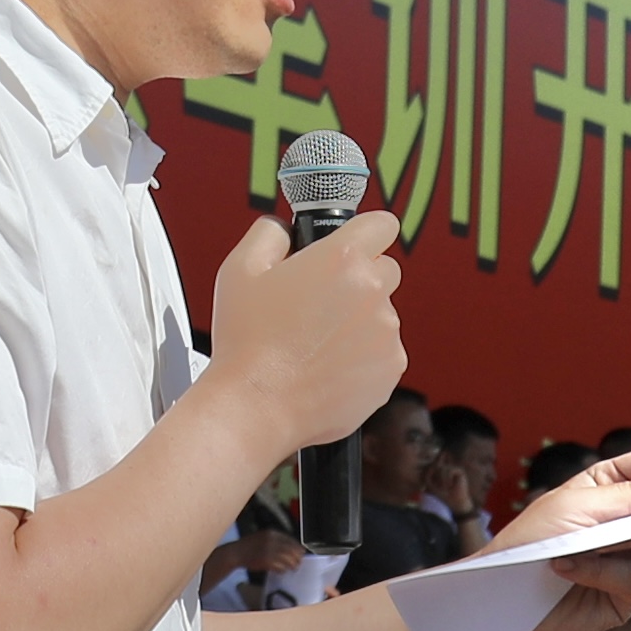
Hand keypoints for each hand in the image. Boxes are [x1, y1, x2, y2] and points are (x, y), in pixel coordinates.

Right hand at [205, 206, 406, 453]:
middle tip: (320, 301)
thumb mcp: (240, 269)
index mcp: (342, 259)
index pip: (382, 225)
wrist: (257, 406)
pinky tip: (327, 366)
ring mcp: (386, 334)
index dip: (365, 233)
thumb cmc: (246, 342)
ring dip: (358, 321)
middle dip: (359, 279)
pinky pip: (383, 352)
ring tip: (315, 342)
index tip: (353, 245)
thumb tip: (284, 229)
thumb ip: (269, 234)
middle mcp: (372, 292)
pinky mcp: (390, 370)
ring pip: (381, 315)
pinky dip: (363, 357)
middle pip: (385, 270)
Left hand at [498, 426, 630, 630]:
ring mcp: (624, 558)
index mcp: (606, 488)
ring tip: (583, 542)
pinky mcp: (622, 594)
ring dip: (621, 538)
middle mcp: (619, 521)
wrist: (497, 603)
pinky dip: (604, 570)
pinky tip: (570, 568)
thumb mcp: (574, 508)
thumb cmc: (524, 546)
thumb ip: (628, 498)